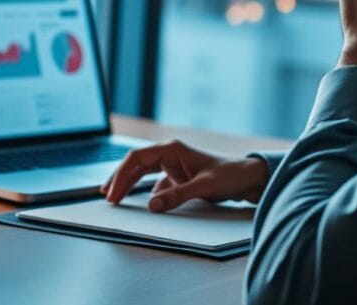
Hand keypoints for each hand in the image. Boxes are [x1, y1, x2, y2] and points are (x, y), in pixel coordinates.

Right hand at [101, 140, 269, 212]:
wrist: (248, 179)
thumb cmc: (230, 175)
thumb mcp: (203, 186)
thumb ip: (177, 196)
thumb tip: (152, 206)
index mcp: (172, 149)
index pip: (137, 158)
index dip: (121, 175)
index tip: (113, 192)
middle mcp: (170, 154)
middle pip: (135, 164)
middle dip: (120, 180)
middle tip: (109, 198)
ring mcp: (173, 165)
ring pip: (142, 172)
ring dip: (129, 184)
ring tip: (115, 197)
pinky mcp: (178, 176)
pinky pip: (154, 182)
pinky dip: (144, 191)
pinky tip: (140, 202)